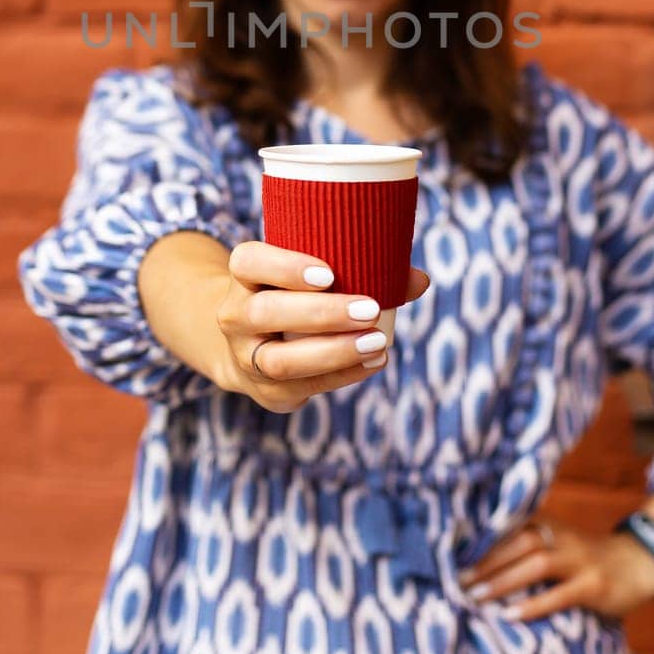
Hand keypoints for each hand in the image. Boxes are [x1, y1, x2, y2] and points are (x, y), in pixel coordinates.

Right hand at [215, 239, 429, 413]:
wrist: (252, 341)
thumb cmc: (298, 293)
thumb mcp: (315, 273)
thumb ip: (365, 269)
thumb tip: (418, 280)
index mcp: (243, 275)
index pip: (248, 262)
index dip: (285, 267)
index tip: (329, 274)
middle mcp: (235, 314)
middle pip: (266, 313)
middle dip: (321, 313)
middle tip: (369, 309)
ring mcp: (246, 356)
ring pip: (280, 359)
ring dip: (333, 352)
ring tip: (377, 342)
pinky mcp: (266, 390)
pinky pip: (301, 387)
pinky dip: (342, 375)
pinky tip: (373, 361)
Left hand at [458, 517, 653, 623]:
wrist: (639, 562)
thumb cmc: (585, 557)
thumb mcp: (557, 542)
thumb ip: (527, 546)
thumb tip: (477, 566)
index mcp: (548, 523)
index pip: (509, 526)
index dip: (480, 541)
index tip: (451, 557)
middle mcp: (562, 536)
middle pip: (518, 542)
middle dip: (485, 562)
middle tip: (456, 582)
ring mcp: (580, 559)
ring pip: (536, 563)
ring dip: (503, 580)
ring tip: (476, 597)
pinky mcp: (595, 584)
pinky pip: (561, 593)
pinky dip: (535, 604)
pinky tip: (512, 615)